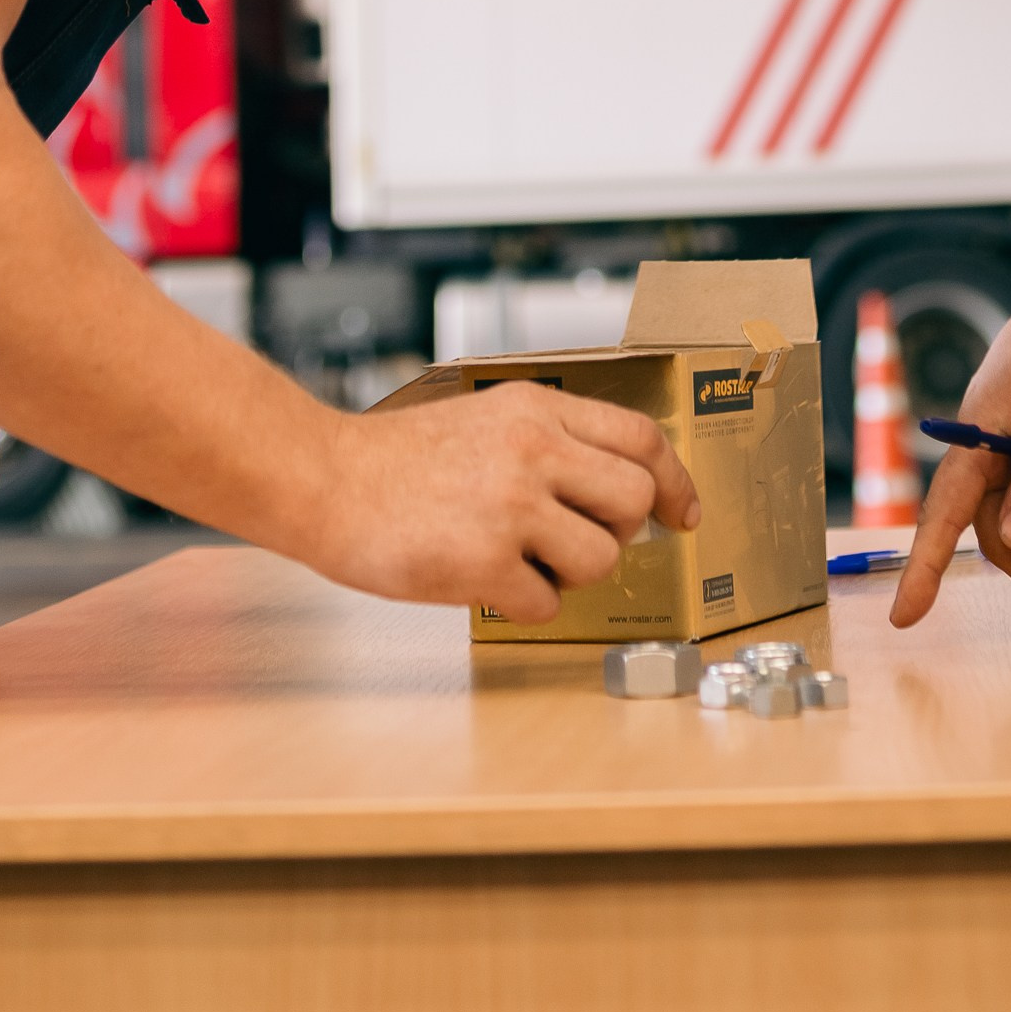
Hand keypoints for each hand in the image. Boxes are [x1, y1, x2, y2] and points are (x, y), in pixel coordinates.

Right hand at [313, 382, 700, 620]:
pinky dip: (523, 602)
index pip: (640, 438)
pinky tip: (485, 580)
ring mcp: (511, 506)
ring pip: (600, 558)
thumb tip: (613, 489)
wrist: (326, 480)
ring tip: (520, 558)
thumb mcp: (486, 418)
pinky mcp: (485, 562)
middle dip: (617, 531)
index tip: (684, 512)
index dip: (675, 480)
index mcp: (535, 409)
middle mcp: (532, 449)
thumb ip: (549, 442)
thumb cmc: (399, 459)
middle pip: (633, 501)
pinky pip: (546, 602)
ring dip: (569, 572)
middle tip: (576, 538)